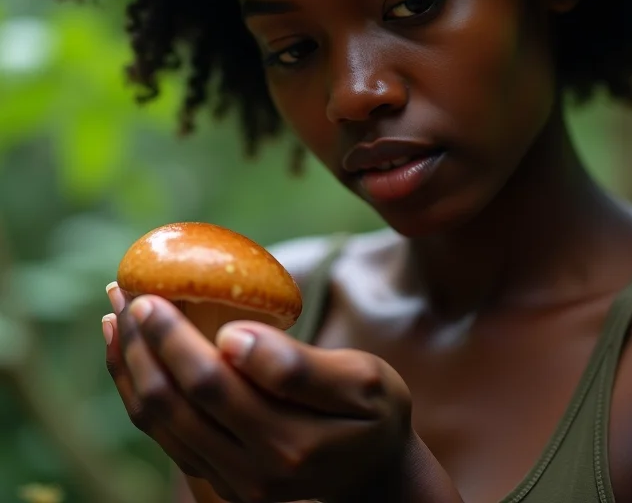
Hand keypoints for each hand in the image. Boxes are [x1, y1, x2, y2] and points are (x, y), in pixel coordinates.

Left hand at [102, 286, 412, 502]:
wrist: (374, 474)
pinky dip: (138, 393)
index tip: (153, 294)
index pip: (211, 383)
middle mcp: (250, 473)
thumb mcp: (364, 382)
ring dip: (129, 366)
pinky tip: (131, 358)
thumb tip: (233, 337)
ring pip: (157, 423)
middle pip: (172, 403)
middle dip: (141, 342)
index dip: (174, 337)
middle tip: (123, 290)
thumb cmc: (374, 415)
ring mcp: (230, 484)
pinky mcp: (219, 481)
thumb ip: (299, 366)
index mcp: (288, 444)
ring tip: (115, 317)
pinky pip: (163, 436)